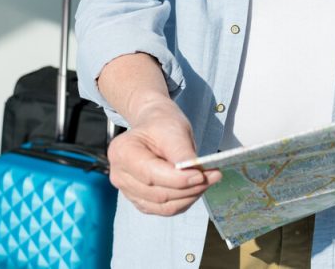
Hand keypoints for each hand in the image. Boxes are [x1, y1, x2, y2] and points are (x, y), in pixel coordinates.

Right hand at [107, 98, 221, 215]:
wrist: (155, 127)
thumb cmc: (161, 124)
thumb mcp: (173, 129)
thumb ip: (181, 152)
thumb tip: (193, 172)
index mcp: (122, 152)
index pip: (151, 174)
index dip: (178, 179)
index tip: (201, 175)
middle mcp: (120, 175)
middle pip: (159, 193)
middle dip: (190, 187)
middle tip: (214, 175)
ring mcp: (129, 191)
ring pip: (164, 206)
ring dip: (190, 196)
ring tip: (209, 180)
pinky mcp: (142, 201)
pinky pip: (165, 209)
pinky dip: (184, 201)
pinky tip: (197, 187)